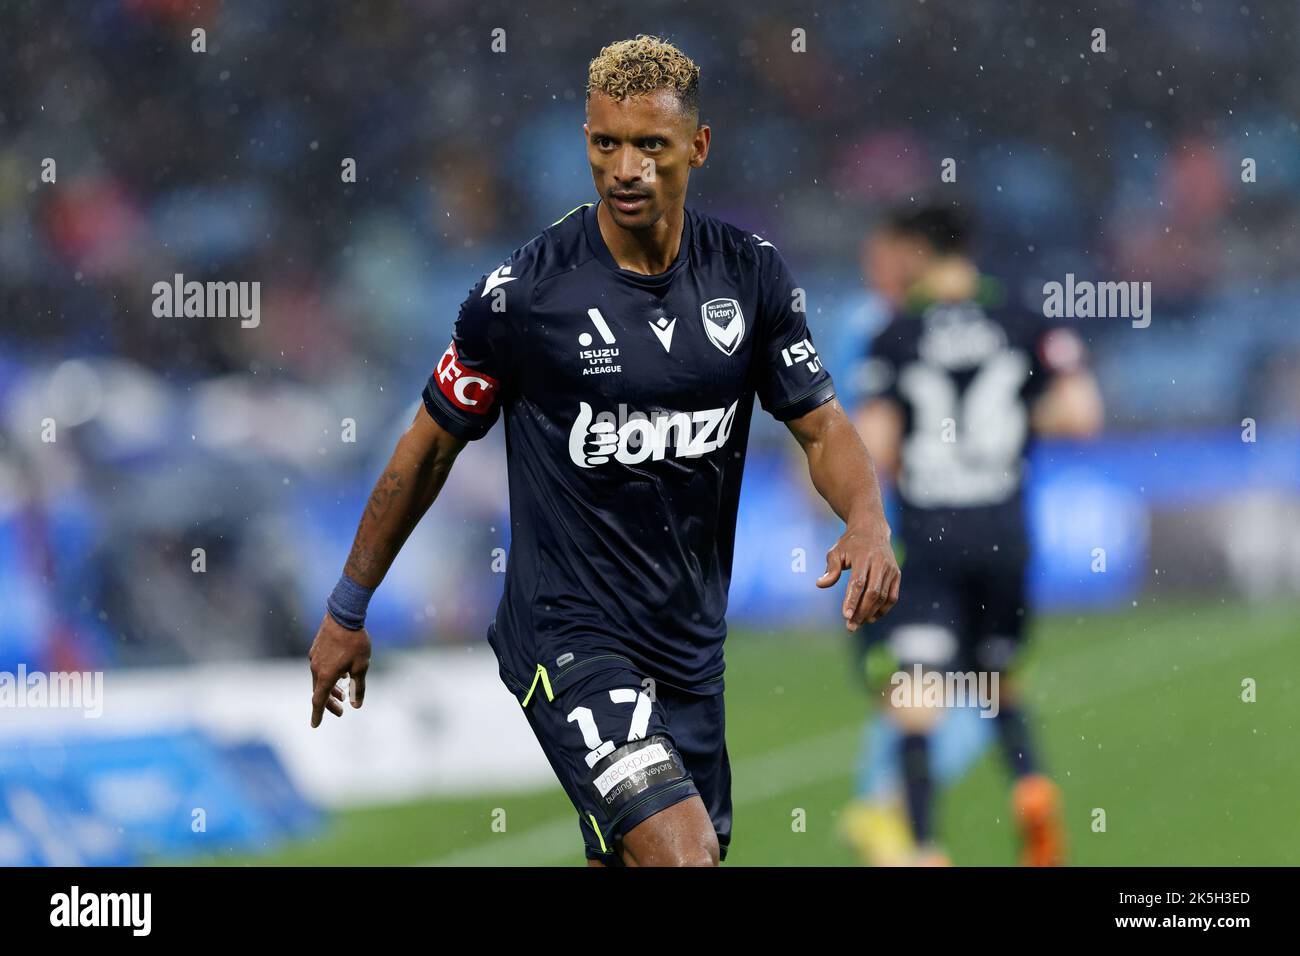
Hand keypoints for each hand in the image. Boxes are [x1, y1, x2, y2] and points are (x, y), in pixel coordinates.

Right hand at [308, 613, 370, 727]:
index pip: (318, 701)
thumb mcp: (361, 667)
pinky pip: (320, 668)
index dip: (318, 714)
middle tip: (341, 711)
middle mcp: (316, 668)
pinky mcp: (316, 649)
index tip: (315, 725)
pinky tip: (340, 674)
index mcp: (325, 675)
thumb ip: (358, 688)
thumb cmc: (355, 642)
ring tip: (342, 694)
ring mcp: (314, 657)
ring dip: (329, 689)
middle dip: (330, 703)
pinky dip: (328, 676)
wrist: (344, 615)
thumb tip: (356, 705)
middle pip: (319, 692)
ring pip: (319, 679)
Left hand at [815, 523, 900, 630]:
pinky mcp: (896, 575)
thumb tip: (820, 584)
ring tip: (858, 623)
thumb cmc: (850, 543)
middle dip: (861, 612)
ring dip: (871, 613)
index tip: (845, 616)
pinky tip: (871, 617)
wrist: (872, 529)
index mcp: (864, 557)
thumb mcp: (836, 552)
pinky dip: (883, 609)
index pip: (859, 582)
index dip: (852, 600)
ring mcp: (891, 570)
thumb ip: (831, 569)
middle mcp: (880, 563)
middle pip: (873, 593)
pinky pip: (892, 597)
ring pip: (883, 597)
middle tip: (850, 626)